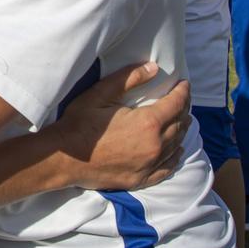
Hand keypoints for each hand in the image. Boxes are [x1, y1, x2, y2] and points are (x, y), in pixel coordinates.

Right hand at [55, 62, 190, 190]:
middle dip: (183, 109)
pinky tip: (176, 150)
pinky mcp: (142, 179)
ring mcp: (150, 165)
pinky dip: (175, 156)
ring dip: (181, 130)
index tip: (184, 84)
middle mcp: (155, 145)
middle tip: (182, 100)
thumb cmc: (80, 123)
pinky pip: (168, 167)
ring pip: (176, 145)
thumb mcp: (100, 93)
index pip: (176, 104)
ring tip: (181, 120)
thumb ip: (128, 78)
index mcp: (147, 122)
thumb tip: (153, 68)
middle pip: (180, 124)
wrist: (65, 159)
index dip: (182, 92)